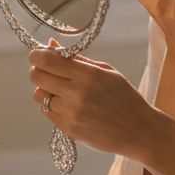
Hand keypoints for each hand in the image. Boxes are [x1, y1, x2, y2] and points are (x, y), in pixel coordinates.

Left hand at [29, 40, 160, 158]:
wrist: (138, 130)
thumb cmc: (124, 96)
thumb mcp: (106, 71)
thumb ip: (76, 59)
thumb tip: (50, 44)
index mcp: (87, 75)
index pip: (46, 60)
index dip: (37, 55)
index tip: (38, 55)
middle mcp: (77, 94)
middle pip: (36, 77)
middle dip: (38, 71)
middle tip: (47, 72)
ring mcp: (71, 113)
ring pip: (38, 95)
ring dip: (45, 90)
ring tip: (61, 91)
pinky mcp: (69, 129)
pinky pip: (47, 112)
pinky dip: (52, 106)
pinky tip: (68, 105)